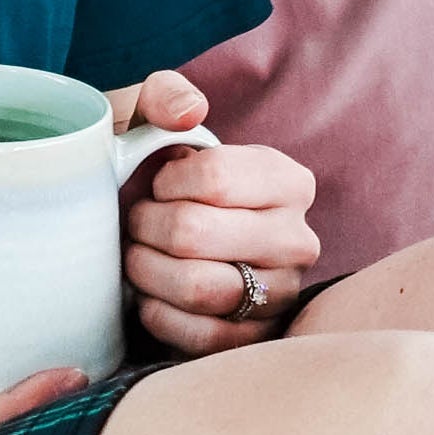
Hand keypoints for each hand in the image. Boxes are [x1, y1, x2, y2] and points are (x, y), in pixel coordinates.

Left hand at [113, 71, 318, 355]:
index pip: (215, 178)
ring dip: (147, 271)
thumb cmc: (153, 172)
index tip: (157, 183)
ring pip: (198, 288)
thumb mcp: (151, 120)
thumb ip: (165, 94)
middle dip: (146, 226)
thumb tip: (189, 113)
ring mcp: (282, 295)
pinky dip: (159, 315)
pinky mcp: (256, 339)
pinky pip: (202, 337)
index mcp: (288, 181)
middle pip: (195, 233)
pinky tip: (149, 296)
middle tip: (136, 223)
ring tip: (138, 256)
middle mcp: (298, 239)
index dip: (166, 182)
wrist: (143, 232)